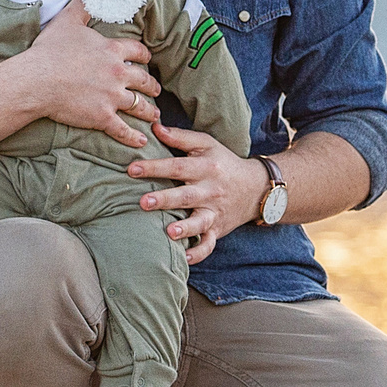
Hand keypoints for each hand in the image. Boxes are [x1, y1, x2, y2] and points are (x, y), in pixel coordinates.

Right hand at [13, 0, 160, 149]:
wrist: (37, 80)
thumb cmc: (49, 51)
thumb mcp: (68, 20)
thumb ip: (83, 5)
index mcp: (112, 51)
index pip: (139, 52)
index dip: (145, 56)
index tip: (148, 60)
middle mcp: (118, 74)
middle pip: (144, 80)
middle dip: (152, 85)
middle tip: (155, 89)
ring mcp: (112, 97)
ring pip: (139, 106)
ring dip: (149, 111)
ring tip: (153, 115)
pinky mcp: (102, 117)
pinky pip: (123, 130)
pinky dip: (134, 138)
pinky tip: (141, 141)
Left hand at [130, 127, 264, 265]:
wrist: (255, 188)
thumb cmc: (222, 163)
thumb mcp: (207, 144)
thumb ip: (180, 136)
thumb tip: (154, 127)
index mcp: (205, 167)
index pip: (177, 166)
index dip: (155, 167)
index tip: (132, 169)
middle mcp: (210, 190)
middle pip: (186, 195)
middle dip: (165, 200)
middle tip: (143, 202)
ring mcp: (214, 212)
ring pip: (199, 222)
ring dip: (185, 228)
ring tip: (169, 232)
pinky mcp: (217, 229)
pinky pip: (209, 244)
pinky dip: (198, 252)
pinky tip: (184, 259)